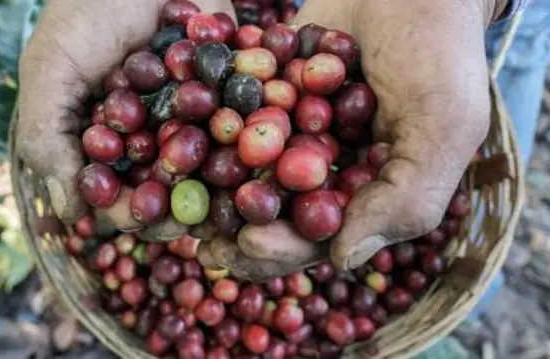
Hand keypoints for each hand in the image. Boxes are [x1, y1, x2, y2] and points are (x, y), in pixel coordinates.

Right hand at [15, 0, 234, 233]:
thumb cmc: (89, 10)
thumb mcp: (52, 68)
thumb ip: (48, 135)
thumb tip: (72, 213)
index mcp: (107, 142)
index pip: (115, 193)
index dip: (125, 210)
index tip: (136, 214)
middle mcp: (150, 139)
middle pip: (166, 192)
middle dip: (175, 210)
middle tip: (188, 218)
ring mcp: (193, 122)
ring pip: (208, 174)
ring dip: (217, 194)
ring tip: (222, 201)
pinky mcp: (229, 100)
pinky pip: (240, 132)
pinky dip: (246, 151)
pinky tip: (250, 167)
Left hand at [198, 0, 505, 281]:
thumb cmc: (439, 53)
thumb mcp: (443, 127)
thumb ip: (407, 198)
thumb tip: (343, 260)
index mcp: (361, 191)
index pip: (318, 236)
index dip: (282, 247)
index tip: (247, 242)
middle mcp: (320, 167)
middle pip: (270, 211)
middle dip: (232, 225)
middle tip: (194, 234)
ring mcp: (287, 128)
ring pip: (239, 166)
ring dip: (205, 184)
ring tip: (170, 195)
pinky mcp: (263, 90)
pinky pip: (228, 110)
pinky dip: (201, 122)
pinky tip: (174, 132)